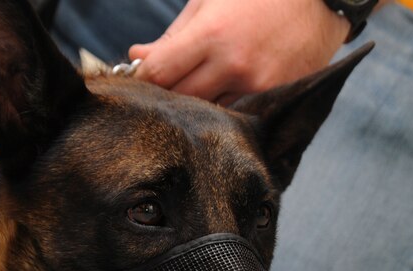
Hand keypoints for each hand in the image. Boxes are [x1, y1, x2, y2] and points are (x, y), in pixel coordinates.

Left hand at [129, 0, 350, 103]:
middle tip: (161, 88)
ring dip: (193, 107)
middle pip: (178, 101)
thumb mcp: (210, 0)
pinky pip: (235, 116)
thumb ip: (173, 35)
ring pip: (205, 114)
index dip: (142, 78)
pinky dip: (221, 110)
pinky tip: (220, 95)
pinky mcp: (274, 99)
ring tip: (194, 89)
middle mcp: (234, 66)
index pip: (159, 73)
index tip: (138, 78)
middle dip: (164, 96)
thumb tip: (137, 59)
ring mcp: (257, 87)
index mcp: (212, 35)